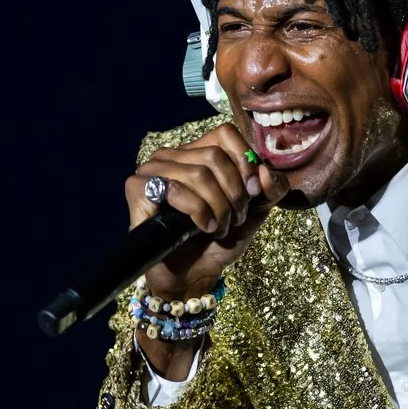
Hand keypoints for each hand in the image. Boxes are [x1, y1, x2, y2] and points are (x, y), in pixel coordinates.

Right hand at [122, 123, 287, 376]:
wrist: (192, 275)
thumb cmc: (218, 242)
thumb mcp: (255, 212)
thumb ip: (271, 189)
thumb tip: (262, 170)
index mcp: (197, 152)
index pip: (224, 133)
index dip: (244, 162)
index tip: (250, 194)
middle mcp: (172, 155)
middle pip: (215, 156)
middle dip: (234, 194)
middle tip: (234, 220)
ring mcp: (152, 170)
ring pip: (199, 174)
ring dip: (218, 208)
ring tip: (217, 228)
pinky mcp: (136, 187)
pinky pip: (175, 190)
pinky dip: (197, 212)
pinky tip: (200, 228)